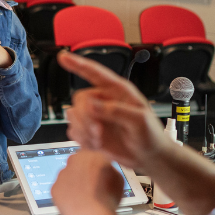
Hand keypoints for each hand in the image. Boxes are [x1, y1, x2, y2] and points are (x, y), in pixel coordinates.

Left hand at [52, 149, 125, 214]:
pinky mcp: (54, 187)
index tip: (97, 171)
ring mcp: (62, 174)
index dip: (94, 164)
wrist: (92, 214)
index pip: (91, 153)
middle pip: (77, 164)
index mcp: (91, 154)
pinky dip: (67, 195)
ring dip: (74, 184)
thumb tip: (105, 170)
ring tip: (85, 197)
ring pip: (68, 176)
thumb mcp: (117, 177)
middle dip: (83, 172)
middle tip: (91, 185)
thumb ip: (108, 168)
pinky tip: (76, 202)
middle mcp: (74, 160)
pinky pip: (61, 189)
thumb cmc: (107, 197)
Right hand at [57, 51, 170, 172]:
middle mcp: (104, 100)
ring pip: (73, 115)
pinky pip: (74, 131)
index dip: (78, 64)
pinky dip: (82, 140)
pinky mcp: (90, 132)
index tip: (63, 57)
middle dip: (85, 117)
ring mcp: (96, 116)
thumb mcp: (140, 121)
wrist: (148, 157)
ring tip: (99, 140)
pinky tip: (97, 145)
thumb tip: (92, 105)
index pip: (95, 73)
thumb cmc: (150, 135)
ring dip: (83, 130)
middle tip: (98, 131)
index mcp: (118, 91)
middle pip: (80, 99)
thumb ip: (117, 111)